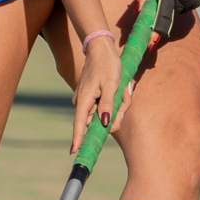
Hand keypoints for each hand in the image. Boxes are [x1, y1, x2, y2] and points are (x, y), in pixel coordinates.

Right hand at [69, 32, 124, 154]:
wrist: (102, 48)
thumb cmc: (107, 64)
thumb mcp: (111, 83)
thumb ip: (108, 104)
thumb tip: (105, 123)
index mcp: (84, 100)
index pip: (79, 124)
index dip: (77, 139)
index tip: (74, 151)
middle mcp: (83, 103)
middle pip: (100, 121)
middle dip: (117, 113)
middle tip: (126, 95)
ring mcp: (88, 100)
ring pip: (106, 113)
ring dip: (119, 104)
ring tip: (125, 87)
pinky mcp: (94, 97)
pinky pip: (107, 105)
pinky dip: (117, 99)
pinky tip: (122, 86)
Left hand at [135, 0, 199, 34]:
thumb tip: (137, 11)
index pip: (161, 20)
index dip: (155, 34)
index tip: (150, 45)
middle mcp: (184, 0)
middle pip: (168, 17)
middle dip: (160, 18)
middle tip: (156, 7)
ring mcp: (194, 0)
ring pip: (177, 11)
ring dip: (170, 6)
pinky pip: (185, 5)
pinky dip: (179, 1)